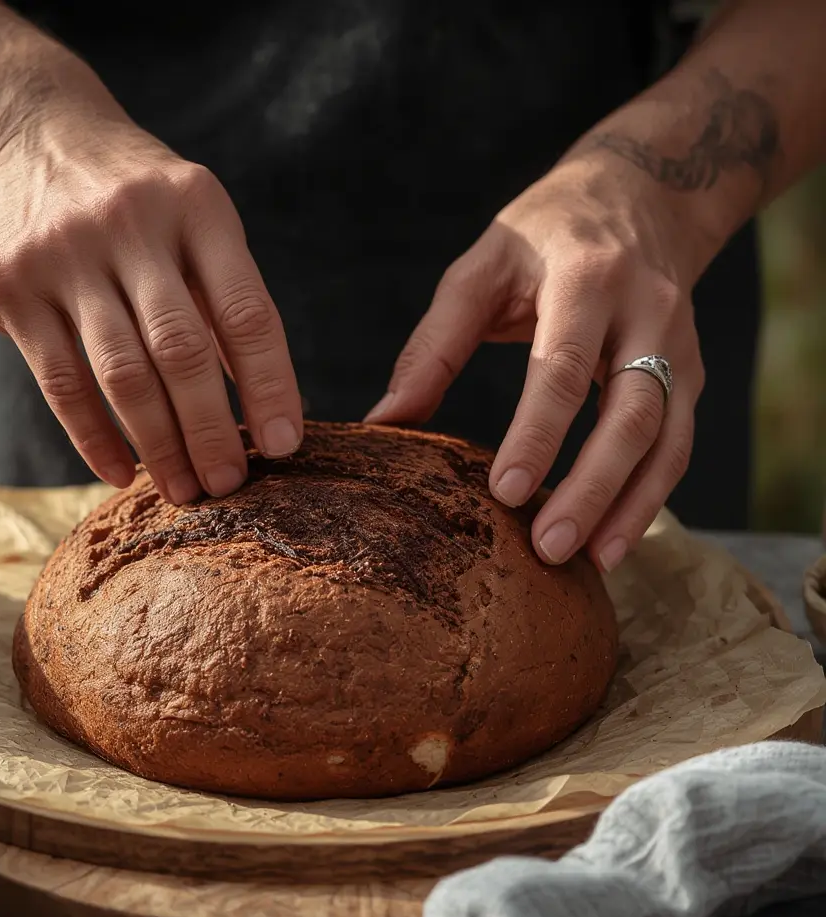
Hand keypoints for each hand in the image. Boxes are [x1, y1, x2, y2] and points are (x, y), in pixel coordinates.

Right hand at [0, 109, 302, 501]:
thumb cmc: (137, 198)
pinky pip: (59, 382)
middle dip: (211, 431)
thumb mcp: (194, 219)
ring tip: (183, 490)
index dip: (270, 387)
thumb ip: (225, 299)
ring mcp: (62, 254)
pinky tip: (119, 473)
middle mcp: (130, 225)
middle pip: (182, 351)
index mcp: (196, 207)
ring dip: (158, 446)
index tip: (285, 446)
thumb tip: (265, 407)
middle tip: (229, 485)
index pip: (246, 313)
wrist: (30, 134)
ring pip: (122, 374)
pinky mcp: (8, 287)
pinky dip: (92, 438)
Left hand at [366, 152, 705, 571]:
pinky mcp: (691, 373)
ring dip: (631, 506)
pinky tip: (616, 540)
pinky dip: (651, 496)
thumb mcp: (481, 268)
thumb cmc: (544, 234)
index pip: (564, 367)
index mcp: (586, 279)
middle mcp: (647, 314)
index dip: (538, 433)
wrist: (643, 193)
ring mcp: (680, 346)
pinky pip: (678, 444)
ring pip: (668, 439)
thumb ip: (434, 345)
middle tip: (548, 548)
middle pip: (630, 413)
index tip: (505, 492)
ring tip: (592, 562)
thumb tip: (384, 423)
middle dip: (591, 487)